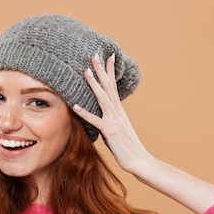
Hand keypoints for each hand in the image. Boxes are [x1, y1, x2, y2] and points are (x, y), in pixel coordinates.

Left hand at [73, 54, 152, 174]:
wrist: (139, 160)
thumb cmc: (127, 147)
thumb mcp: (118, 129)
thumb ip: (110, 120)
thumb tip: (103, 115)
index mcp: (118, 110)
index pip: (113, 85)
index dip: (110, 70)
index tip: (107, 56)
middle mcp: (116, 112)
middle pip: (108, 86)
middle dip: (101, 70)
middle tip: (94, 54)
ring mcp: (113, 120)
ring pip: (102, 98)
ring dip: (94, 84)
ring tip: (85, 71)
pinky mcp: (109, 132)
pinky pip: (95, 120)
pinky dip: (85, 113)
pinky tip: (75, 105)